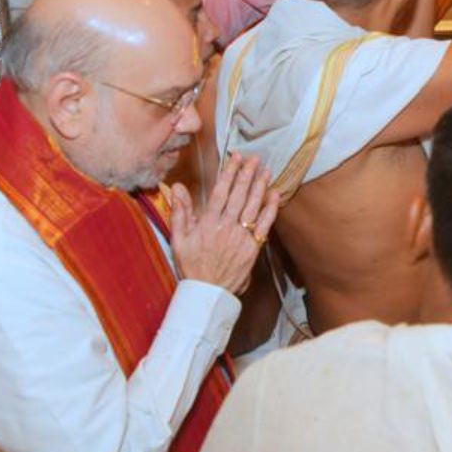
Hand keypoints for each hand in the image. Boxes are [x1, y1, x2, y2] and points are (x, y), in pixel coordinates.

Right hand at [169, 154, 279, 293]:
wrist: (207, 292)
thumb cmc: (191, 266)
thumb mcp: (178, 239)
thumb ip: (180, 212)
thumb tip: (177, 188)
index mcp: (207, 223)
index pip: (221, 192)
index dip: (230, 173)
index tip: (236, 159)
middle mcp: (226, 227)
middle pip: (239, 195)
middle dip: (247, 174)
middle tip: (254, 159)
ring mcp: (241, 237)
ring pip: (252, 206)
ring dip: (260, 187)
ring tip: (265, 171)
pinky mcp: (252, 248)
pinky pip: (264, 225)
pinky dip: (270, 209)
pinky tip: (274, 195)